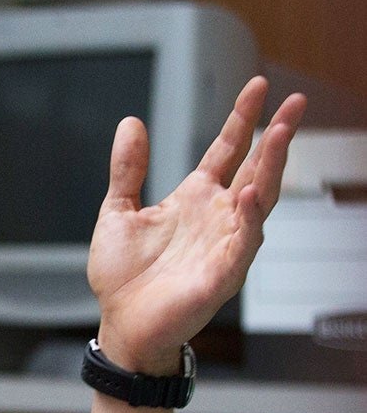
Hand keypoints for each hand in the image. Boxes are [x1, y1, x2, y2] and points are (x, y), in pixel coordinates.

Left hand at [87, 76, 306, 373]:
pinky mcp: (222, 274)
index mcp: (194, 199)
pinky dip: (247, 218)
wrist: (121, 325)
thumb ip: (128, 169)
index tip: (259, 86)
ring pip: (258, 199)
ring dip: (271, 168)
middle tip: (294, 102)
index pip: (227, 151)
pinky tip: (248, 194)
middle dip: (276, 135)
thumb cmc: (123, 278)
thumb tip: (131, 124)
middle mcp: (216, 217)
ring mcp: (224, 244)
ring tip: (282, 133)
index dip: (243, 119)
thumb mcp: (118, 211)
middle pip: (254, 168)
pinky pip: (242, 242)